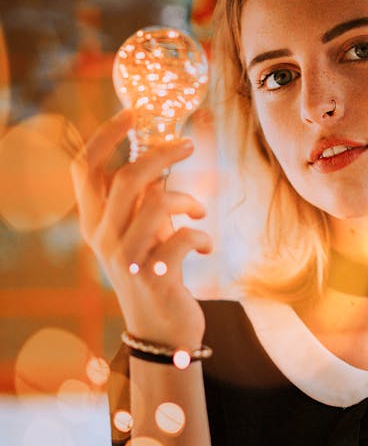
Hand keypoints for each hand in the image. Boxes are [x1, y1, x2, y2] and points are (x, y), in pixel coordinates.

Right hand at [71, 110, 210, 347]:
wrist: (161, 331)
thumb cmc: (155, 272)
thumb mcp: (142, 232)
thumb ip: (143, 200)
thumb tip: (160, 156)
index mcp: (94, 222)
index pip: (84, 168)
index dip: (105, 135)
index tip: (134, 114)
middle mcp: (103, 239)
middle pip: (127, 177)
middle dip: (163, 154)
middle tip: (189, 145)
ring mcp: (127, 260)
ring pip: (157, 203)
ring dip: (188, 200)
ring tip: (199, 212)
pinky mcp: (154, 279)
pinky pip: (183, 238)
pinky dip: (202, 236)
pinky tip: (206, 247)